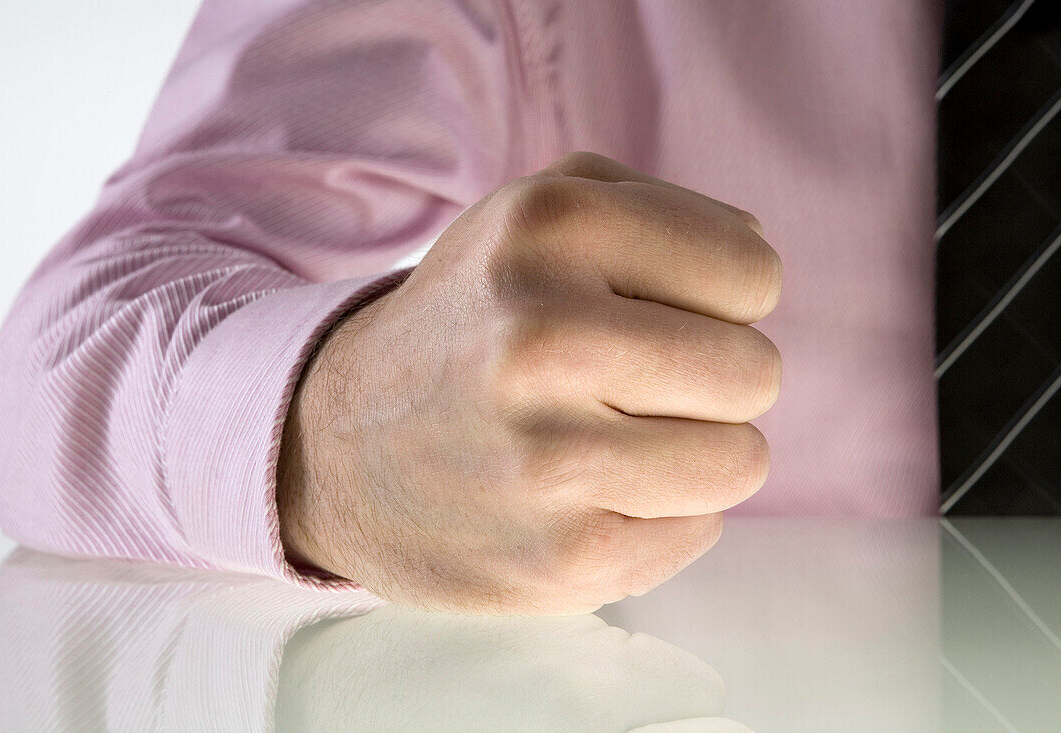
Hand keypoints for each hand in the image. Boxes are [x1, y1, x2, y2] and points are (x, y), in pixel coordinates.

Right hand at [277, 152, 781, 613]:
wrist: (333, 446)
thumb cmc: (467, 324)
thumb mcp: (529, 215)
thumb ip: (653, 205)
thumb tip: (758, 250)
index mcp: (548, 229)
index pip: (753, 272)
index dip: (718, 296)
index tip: (657, 312)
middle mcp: (543, 337)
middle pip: (755, 371)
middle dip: (711, 379)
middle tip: (636, 386)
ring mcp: (549, 459)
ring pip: (741, 460)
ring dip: (695, 451)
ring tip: (615, 441)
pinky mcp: (560, 560)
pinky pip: (699, 531)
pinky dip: (659, 514)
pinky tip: (584, 496)